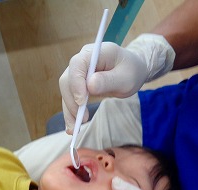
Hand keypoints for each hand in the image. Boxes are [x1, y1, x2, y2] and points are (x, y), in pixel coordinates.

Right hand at [59, 34, 174, 132]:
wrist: (132, 71)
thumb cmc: (132, 71)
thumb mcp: (126, 78)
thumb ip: (109, 81)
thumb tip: (89, 85)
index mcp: (96, 52)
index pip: (77, 64)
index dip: (76, 83)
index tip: (82, 101)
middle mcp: (83, 59)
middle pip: (67, 79)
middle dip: (71, 100)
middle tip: (81, 118)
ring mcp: (78, 72)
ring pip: (66, 91)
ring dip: (69, 110)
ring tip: (74, 128)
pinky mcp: (77, 84)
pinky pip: (70, 98)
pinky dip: (71, 112)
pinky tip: (73, 126)